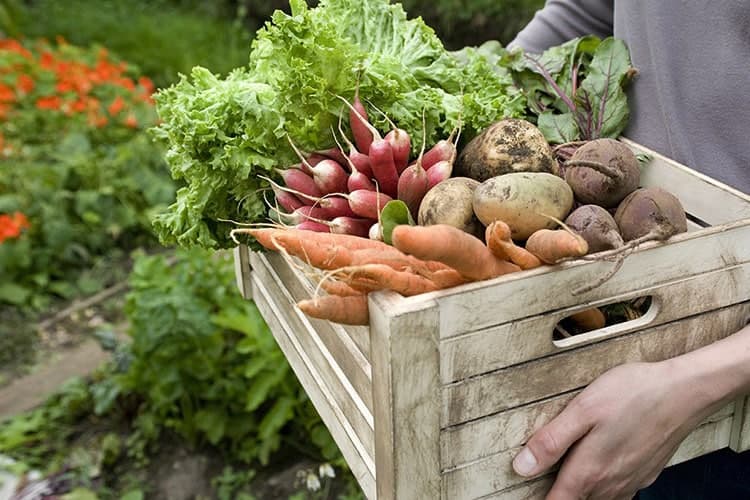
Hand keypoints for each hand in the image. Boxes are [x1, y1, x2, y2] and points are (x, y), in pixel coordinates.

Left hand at [512, 360, 716, 499]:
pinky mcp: (646, 474)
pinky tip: (600, 463)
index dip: (541, 498)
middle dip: (560, 492)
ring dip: (582, 489)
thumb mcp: (582, 410)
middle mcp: (611, 484)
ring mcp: (631, 481)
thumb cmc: (633, 394)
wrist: (684, 392)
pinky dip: (604, 485)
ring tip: (569, 469)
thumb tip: (522, 467)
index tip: (528, 490)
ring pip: (598, 499)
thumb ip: (551, 441)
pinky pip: (619, 491)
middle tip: (545, 474)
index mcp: (589, 471)